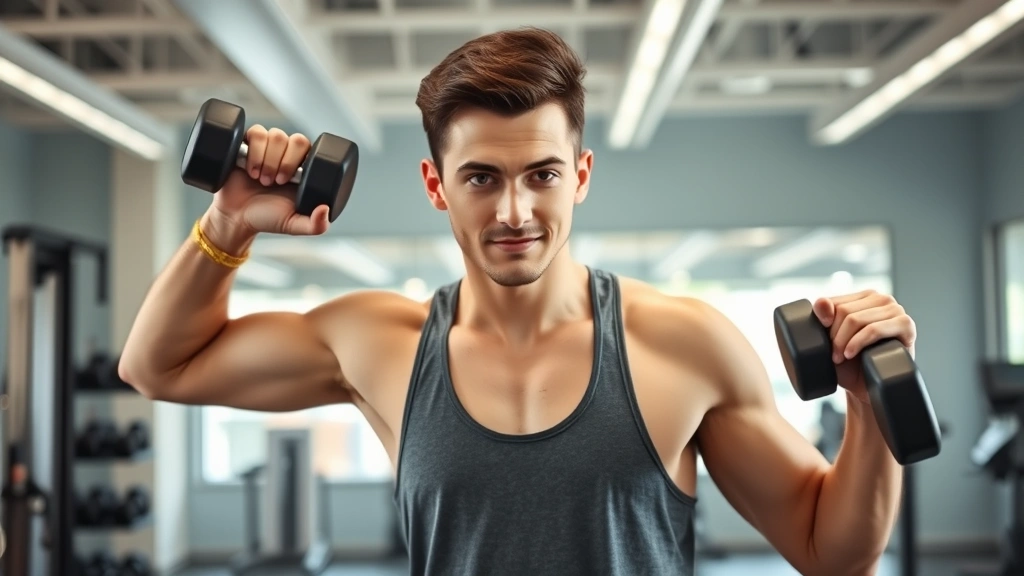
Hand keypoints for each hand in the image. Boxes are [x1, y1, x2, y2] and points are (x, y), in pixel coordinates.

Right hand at [209, 125, 330, 238]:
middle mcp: (286, 155)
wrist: (235, 217)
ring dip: (267, 158)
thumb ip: (315, 225)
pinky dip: (254, 151)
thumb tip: (326, 209)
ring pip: (275, 134)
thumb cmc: (266, 218)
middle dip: (283, 161)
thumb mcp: (294, 224)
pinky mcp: (247, 145)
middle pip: (294, 139)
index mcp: (301, 169)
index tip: (287, 181)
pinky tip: (249, 169)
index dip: (298, 161)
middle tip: (274, 182)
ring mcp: (267, 148)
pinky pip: (255, 132)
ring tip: (260, 178)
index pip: (310, 149)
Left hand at [812, 290, 916, 403]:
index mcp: (862, 297)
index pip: (833, 302)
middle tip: (833, 355)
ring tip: (840, 357)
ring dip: (843, 342)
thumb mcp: (827, 336)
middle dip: (834, 336)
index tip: (822, 341)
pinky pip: (874, 329)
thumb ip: (821, 315)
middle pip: (843, 311)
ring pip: (856, 320)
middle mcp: (880, 299)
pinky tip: (851, 354)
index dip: (823, 324)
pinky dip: (858, 342)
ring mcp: (895, 310)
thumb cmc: (848, 362)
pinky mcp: (906, 325)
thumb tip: (821, 302)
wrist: (866, 387)